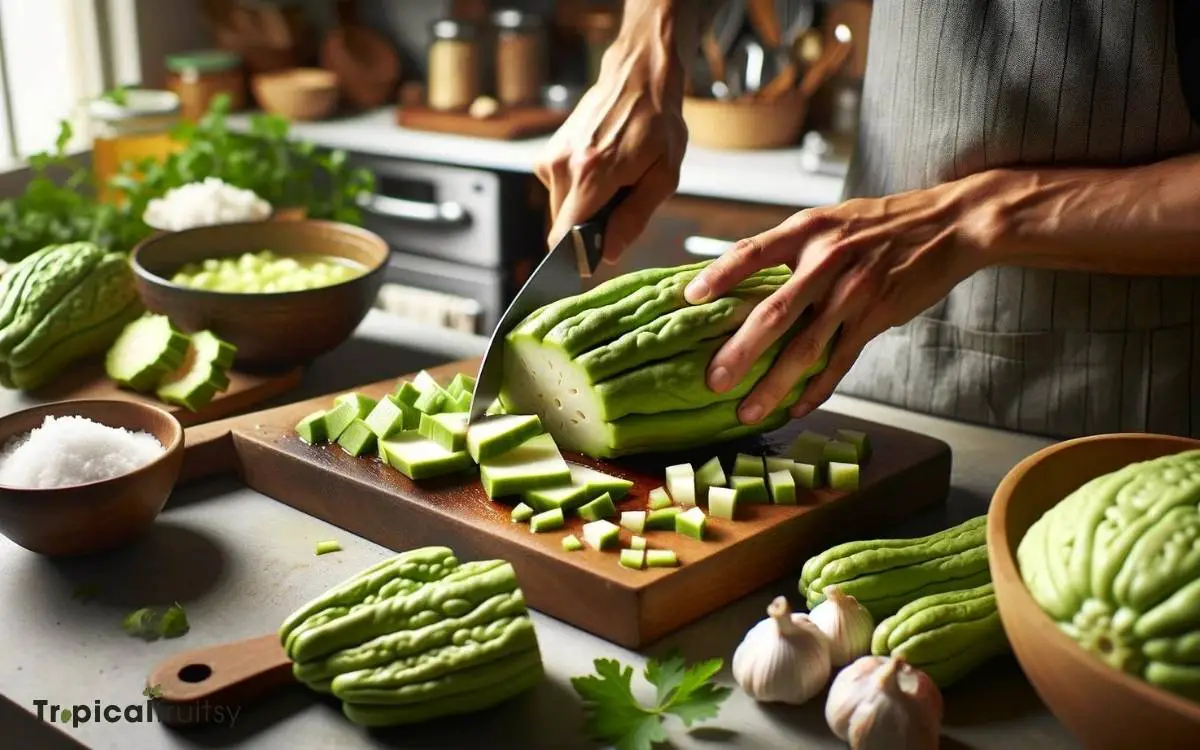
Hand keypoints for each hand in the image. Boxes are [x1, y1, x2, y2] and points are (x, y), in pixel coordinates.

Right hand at [534, 32, 687, 262]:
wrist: (638, 77)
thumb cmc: (658, 124)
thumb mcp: (663, 175)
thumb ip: (634, 217)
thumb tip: (609, 254)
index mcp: (591, 175)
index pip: (564, 237)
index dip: (577, 256)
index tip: (595, 257)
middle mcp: (562, 167)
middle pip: (563, 227)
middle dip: (589, 228)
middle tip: (620, 203)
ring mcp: (551, 158)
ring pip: (561, 209)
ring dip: (585, 208)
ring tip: (613, 182)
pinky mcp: (548, 153)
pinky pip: (559, 191)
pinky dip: (578, 190)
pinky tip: (600, 169)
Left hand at [683, 177, 995, 423]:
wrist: (949, 224)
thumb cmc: (880, 224)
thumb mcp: (830, 220)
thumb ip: (791, 248)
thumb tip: (740, 279)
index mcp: (808, 231)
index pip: (753, 252)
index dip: (720, 275)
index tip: (689, 298)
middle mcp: (828, 261)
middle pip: (775, 312)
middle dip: (740, 351)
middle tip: (712, 380)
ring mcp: (853, 293)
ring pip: (806, 348)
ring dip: (773, 384)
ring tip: (746, 412)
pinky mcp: (876, 317)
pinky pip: (840, 361)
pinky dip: (816, 388)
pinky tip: (795, 408)